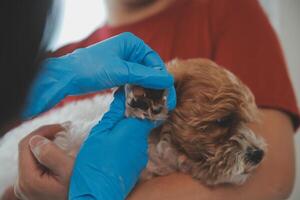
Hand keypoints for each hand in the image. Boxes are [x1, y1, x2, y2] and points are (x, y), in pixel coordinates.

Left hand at [7, 124, 73, 199]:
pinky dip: (47, 153)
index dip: (42, 131)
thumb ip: (50, 154)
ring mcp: (27, 185)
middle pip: (27, 150)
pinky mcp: (33, 185)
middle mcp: (23, 184)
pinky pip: (36, 163)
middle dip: (45, 136)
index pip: (26, 145)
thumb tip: (36, 139)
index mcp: (28, 179)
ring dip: (47, 144)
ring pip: (32, 155)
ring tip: (63, 138)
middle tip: (63, 131)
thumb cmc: (78, 189)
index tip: (61, 127)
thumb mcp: (68, 170)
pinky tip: (59, 150)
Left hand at [22, 32, 173, 118]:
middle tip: (163, 100)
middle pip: (149, 69)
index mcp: (131, 43)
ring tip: (153, 102)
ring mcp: (123, 63)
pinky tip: (140, 100)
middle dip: (154, 84)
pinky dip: (137, 90)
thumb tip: (168, 80)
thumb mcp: (121, 71)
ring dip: (146, 89)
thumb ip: (146, 76)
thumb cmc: (91, 68)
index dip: (161, 76)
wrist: (67, 77)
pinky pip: (133, 82)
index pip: (154, 60)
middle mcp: (129, 51)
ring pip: (141, 77)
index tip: (167, 90)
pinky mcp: (118, 74)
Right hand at [69, 86, 174, 199]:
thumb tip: (124, 95)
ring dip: (125, 133)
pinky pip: (134, 148)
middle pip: (141, 123)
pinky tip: (112, 151)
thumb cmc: (94, 164)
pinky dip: (125, 145)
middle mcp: (142, 143)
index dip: (144, 101)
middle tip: (113, 118)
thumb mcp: (99, 134)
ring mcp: (141, 156)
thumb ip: (114, 114)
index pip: (150, 110)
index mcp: (134, 131)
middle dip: (129, 118)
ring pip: (136, 136)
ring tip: (108, 139)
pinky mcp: (138, 165)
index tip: (135, 95)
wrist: (97, 195)